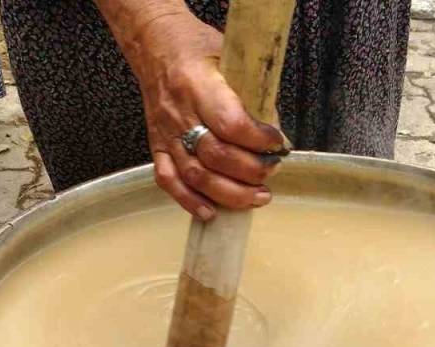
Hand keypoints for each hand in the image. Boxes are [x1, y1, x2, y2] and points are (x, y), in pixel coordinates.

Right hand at [126, 12, 286, 219]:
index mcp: (199, 85)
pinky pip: (169, 181)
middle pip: (216, 156)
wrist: (155, 45)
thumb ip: (255, 94)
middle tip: (271, 174)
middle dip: (250, 173)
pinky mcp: (157, 146)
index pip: (231, 123)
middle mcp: (180, 113)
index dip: (258, 141)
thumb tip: (277, 137)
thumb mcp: (232, 57)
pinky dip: (189, 202)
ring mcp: (165, 134)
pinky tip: (212, 212)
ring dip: (229, 194)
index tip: (279, 144)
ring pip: (196, 176)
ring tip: (257, 198)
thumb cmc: (199, 49)